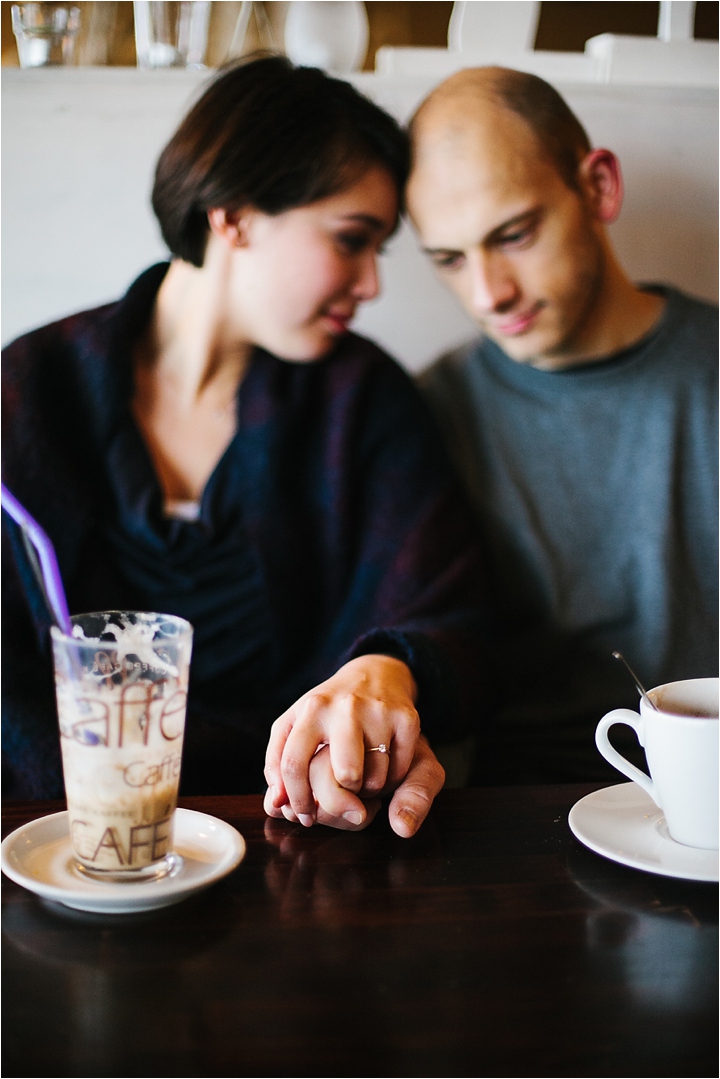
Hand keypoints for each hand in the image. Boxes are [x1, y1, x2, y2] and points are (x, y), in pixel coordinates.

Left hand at [264, 654, 421, 827]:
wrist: (375, 675)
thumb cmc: (328, 712)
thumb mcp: (295, 723)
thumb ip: (278, 761)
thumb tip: (275, 803)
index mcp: (311, 709)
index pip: (294, 765)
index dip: (297, 799)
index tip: (305, 815)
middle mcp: (345, 707)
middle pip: (346, 776)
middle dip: (343, 794)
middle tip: (342, 790)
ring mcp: (378, 711)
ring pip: (374, 779)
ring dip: (368, 789)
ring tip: (363, 772)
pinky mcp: (407, 719)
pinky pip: (399, 771)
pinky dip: (391, 777)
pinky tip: (383, 763)